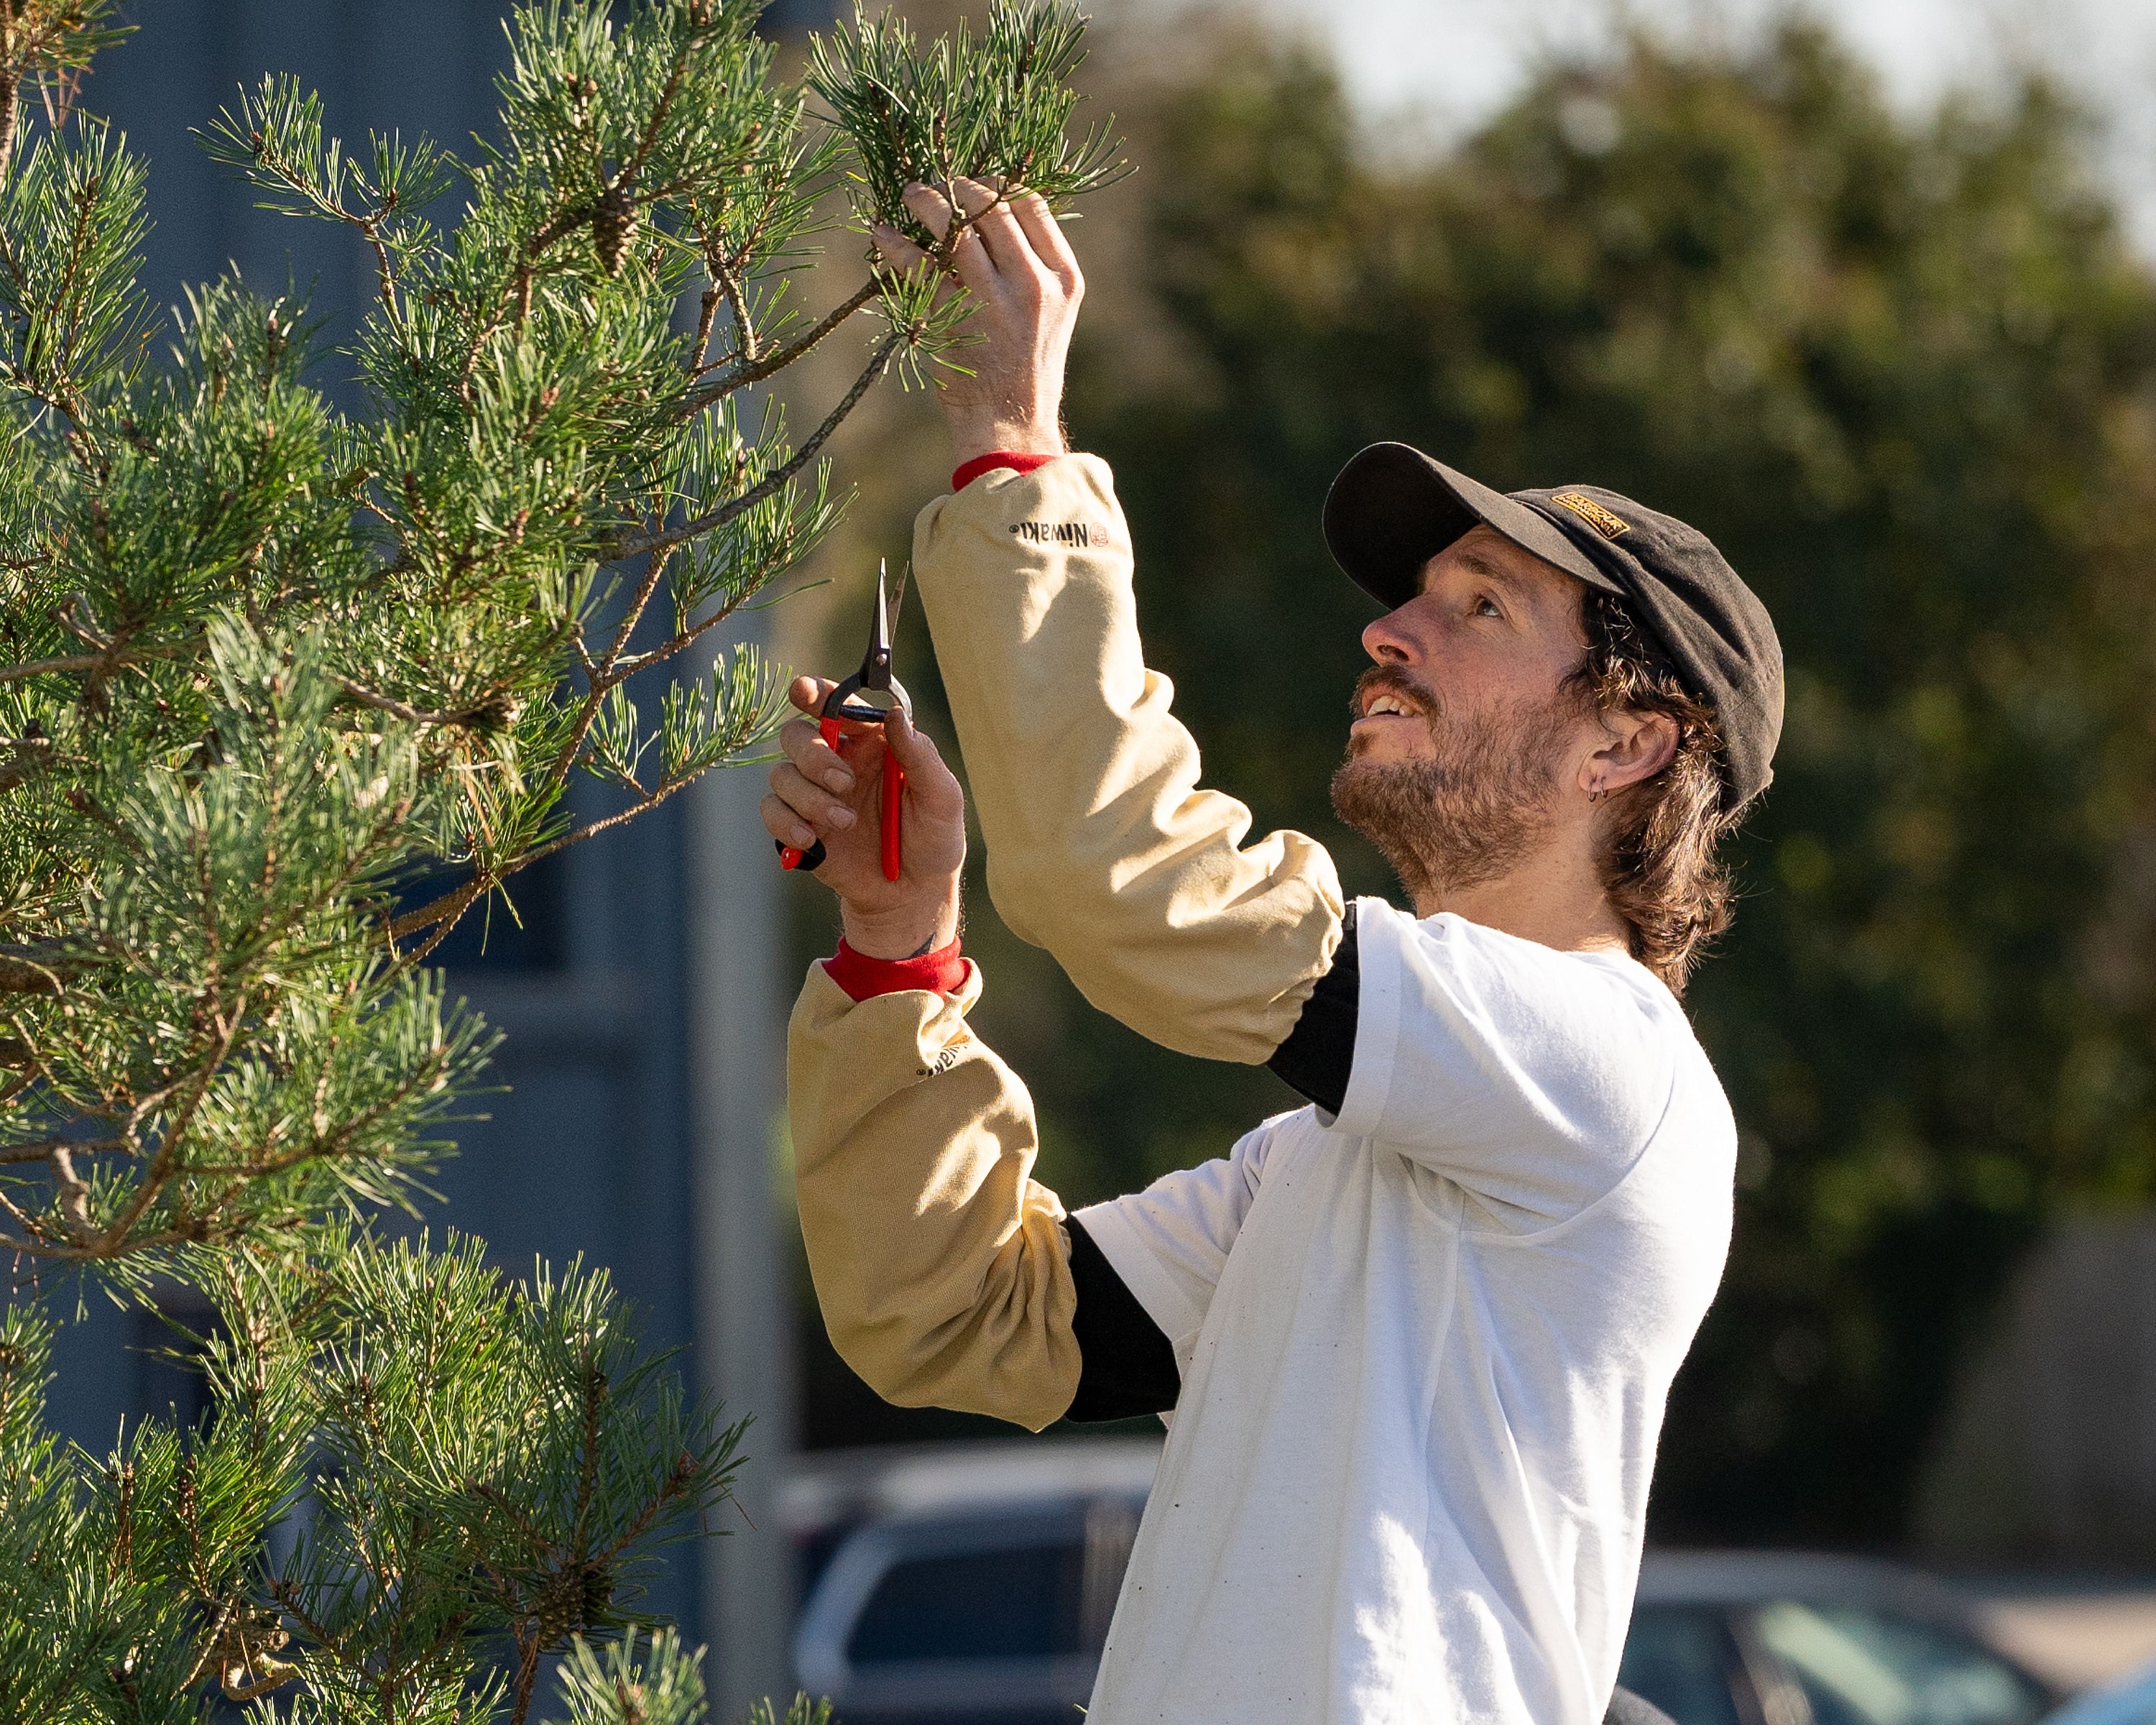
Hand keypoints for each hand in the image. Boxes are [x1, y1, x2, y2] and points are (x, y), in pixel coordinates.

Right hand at [762, 676, 966, 959]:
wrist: (913, 894)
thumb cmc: (934, 839)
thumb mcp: (942, 797)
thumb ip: (920, 755)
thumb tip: (895, 716)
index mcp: (872, 743)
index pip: (835, 706)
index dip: (815, 693)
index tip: (803, 692)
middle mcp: (838, 763)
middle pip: (797, 735)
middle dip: (814, 755)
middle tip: (845, 783)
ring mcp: (815, 795)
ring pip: (782, 773)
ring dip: (809, 796)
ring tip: (845, 822)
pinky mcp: (800, 827)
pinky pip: (772, 810)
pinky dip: (786, 822)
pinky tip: (813, 840)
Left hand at [872, 177, 1082, 466]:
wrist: (1012, 425)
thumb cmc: (1027, 368)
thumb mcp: (1052, 314)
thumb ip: (1035, 268)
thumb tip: (998, 217)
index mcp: (1063, 278)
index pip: (1031, 206)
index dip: (999, 184)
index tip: (975, 186)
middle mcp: (1033, 285)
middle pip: (993, 207)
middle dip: (959, 187)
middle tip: (936, 185)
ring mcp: (993, 301)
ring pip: (956, 227)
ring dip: (927, 202)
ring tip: (910, 195)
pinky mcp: (954, 319)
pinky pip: (919, 266)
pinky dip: (896, 245)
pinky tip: (883, 235)